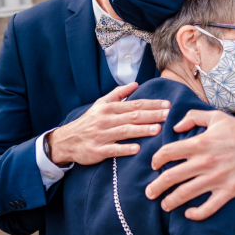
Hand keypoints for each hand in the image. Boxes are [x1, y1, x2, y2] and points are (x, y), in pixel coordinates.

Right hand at [48, 83, 169, 165]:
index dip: (152, 104)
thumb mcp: (100, 104)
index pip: (134, 104)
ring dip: (142, 130)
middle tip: (168, 115)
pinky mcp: (97, 150)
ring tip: (158, 129)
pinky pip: (112, 150)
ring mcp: (101, 135)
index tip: (168, 105)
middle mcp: (106, 120)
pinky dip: (124, 149)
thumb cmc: (88, 122)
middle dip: (152, 115)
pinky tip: (137, 149)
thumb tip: (135, 84)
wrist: (65, 141)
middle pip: (132, 116)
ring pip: (124, 131)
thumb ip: (118, 94)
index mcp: (109, 108)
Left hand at [145, 110, 234, 220]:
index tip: (154, 166)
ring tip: (164, 205)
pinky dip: (196, 214)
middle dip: (156, 187)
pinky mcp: (228, 191)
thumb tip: (175, 126)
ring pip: (185, 194)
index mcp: (200, 143)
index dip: (156, 160)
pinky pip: (208, 208)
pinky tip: (188, 214)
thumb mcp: (216, 116)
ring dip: (170, 202)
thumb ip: (193, 116)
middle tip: (150, 192)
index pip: (168, 152)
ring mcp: (216, 178)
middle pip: (171, 177)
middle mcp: (205, 161)